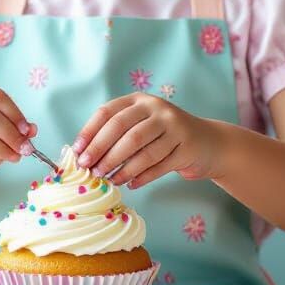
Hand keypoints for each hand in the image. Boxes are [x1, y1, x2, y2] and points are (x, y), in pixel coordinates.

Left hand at [71, 94, 224, 188]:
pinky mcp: (187, 147)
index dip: (89, 133)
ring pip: (141, 150)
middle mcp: (157, 108)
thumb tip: (83, 155)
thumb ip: (116, 134)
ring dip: (121, 168)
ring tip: (109, 180)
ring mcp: (174, 126)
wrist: (207, 141)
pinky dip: (142, 177)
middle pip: (122, 129)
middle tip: (90, 170)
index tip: (77, 153)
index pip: (108, 112)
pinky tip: (131, 184)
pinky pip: (159, 165)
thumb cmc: (163, 135)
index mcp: (139, 100)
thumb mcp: (141, 124)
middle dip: (102, 151)